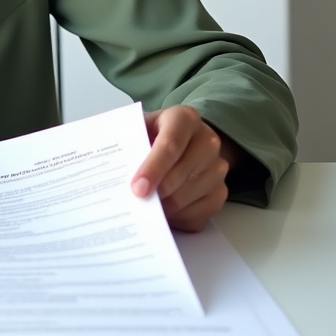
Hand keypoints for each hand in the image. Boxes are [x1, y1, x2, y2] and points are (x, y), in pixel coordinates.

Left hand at [130, 105, 230, 231]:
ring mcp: (218, 166)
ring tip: (146, 207)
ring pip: (189, 196)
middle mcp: (207, 140)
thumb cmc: (153, 134)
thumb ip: (130, 142)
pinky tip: (165, 211)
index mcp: (184, 118)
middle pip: (181, 175)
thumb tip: (113, 169)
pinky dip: (179, 216)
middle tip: (137, 202)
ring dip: (166, 206)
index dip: (153, 169)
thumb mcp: (138, 127)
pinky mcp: (221, 190)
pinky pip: (201, 212)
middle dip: (156, 192)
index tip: (137, 189)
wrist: (182, 141)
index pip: (170, 145)